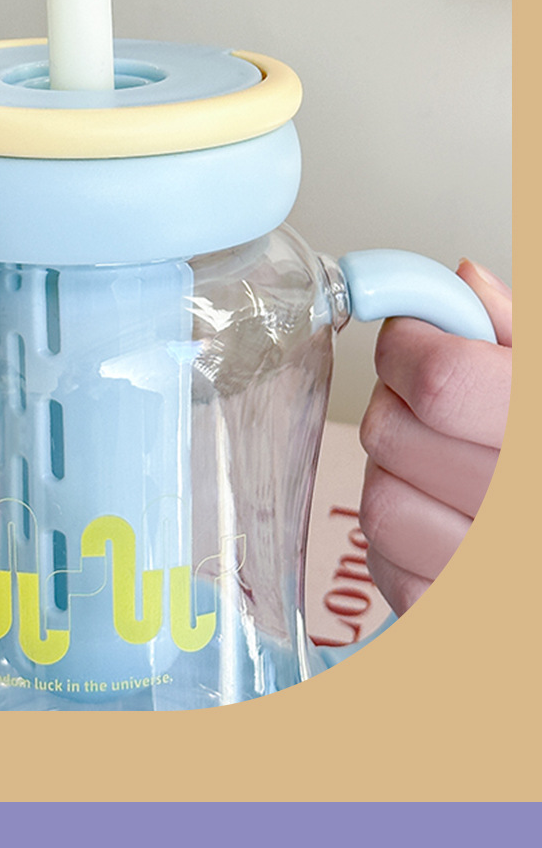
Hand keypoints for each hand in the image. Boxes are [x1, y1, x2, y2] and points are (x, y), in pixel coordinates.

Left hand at [358, 260, 510, 612]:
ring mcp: (488, 575)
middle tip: (433, 405)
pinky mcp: (454, 622)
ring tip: (442, 469)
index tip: (415, 340)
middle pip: (390, 433)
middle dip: (398, 405)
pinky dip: (402, 542)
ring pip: (379, 502)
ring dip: (396, 474)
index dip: (409, 347)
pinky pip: (387, 568)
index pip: (438, 378)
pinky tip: (447, 524)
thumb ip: (514, 333)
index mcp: (534, 428)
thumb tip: (462, 284)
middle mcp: (517, 510)